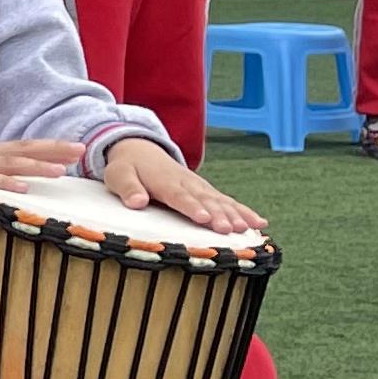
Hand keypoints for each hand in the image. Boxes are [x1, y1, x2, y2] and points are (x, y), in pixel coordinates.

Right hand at [0, 137, 84, 209]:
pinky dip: (7, 183)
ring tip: (60, 171)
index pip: (22, 146)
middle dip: (53, 149)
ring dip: (36, 166)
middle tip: (80, 149)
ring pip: (10, 163)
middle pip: (23, 148)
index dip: (48, 146)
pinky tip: (24, 189)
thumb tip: (8, 182)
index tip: (73, 147)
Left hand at [101, 135, 261, 233]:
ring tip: (250, 228)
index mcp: (164, 182)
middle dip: (218, 214)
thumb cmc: (127, 167)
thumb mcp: (118, 175)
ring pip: (221, 201)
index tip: (203, 218)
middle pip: (205, 200)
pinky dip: (243, 211)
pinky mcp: (207, 191)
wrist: (141, 149)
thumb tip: (137, 202)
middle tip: (229, 230)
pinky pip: (227, 201)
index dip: (192, 207)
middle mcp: (186, 183)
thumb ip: (127, 188)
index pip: (179, 196)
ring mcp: (199, 187)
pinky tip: (259, 223)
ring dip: (235, 214)